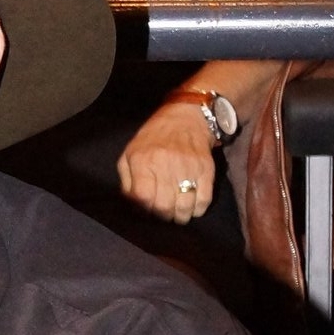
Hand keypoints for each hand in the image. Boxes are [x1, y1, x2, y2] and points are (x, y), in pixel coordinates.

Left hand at [118, 105, 216, 221]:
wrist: (186, 116)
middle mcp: (165, 164)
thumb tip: (132, 205)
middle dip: (163, 217)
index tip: (148, 212)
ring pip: (184, 206)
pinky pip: (204, 199)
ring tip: (178, 215)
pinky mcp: (206, 169)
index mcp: (143, 161)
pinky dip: (198, 209)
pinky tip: (192, 208)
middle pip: (164, 206)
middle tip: (164, 216)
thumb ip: (127, 180)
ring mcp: (188, 167)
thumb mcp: (131, 153)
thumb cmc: (154, 137)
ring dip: (180, 217)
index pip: (143, 198)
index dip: (145, 211)